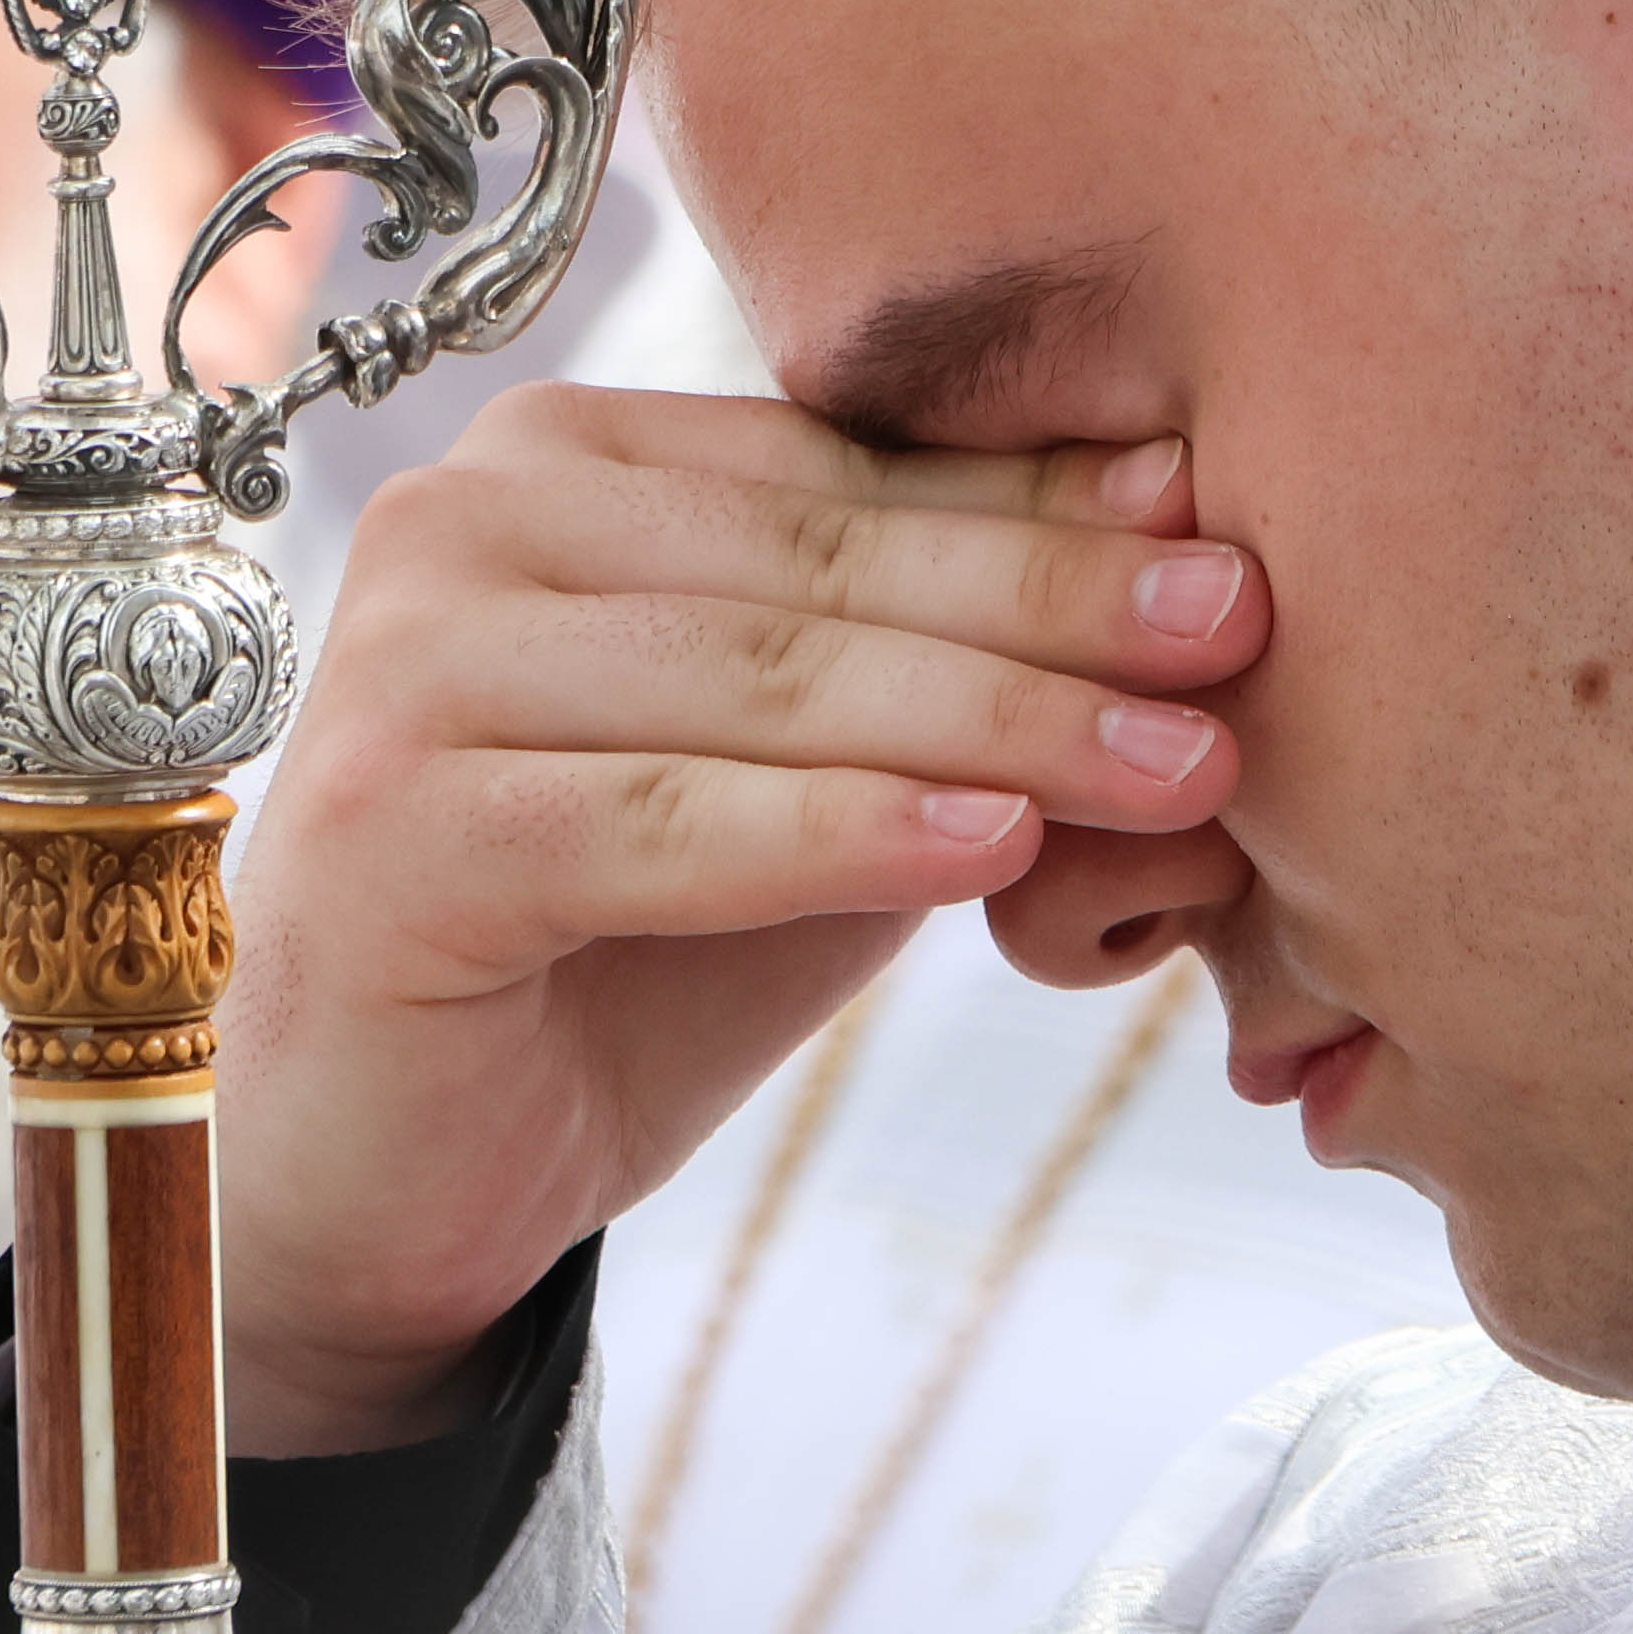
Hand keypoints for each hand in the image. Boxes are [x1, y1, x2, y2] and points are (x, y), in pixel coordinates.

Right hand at [212, 387, 1261, 1451]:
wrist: (392, 1170)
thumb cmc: (622, 957)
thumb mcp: (827, 794)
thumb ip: (963, 687)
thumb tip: (1217, 584)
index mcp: (569, 462)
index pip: (850, 473)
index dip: (1052, 509)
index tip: (1244, 545)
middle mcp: (466, 520)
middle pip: (818, 563)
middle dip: (1052, 604)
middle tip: (1244, 636)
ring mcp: (408, 666)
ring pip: (756, 682)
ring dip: (988, 721)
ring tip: (1177, 764)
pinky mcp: (388, 829)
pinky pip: (655, 821)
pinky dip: (830, 832)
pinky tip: (987, 848)